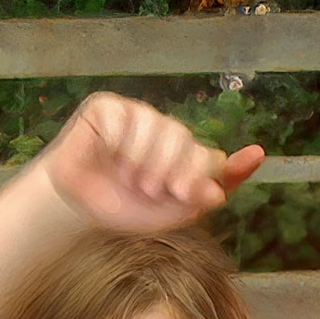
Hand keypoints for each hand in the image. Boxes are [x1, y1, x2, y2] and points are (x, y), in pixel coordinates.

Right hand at [39, 94, 264, 236]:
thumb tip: (233, 178)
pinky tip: (107, 155)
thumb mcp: (169, 211)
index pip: (211, 159)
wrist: (78, 206)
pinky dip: (117, 144)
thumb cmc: (124, 207)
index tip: (241, 163)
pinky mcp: (108, 107)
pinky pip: (124, 119)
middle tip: (151, 190)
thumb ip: (201, 195)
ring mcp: (138, 116)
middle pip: (185, 140)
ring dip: (141, 161)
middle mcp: (166, 132)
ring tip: (125, 176)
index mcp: (185, 157)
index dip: (215, 171)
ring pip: (157, 127)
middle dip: (170, 171)